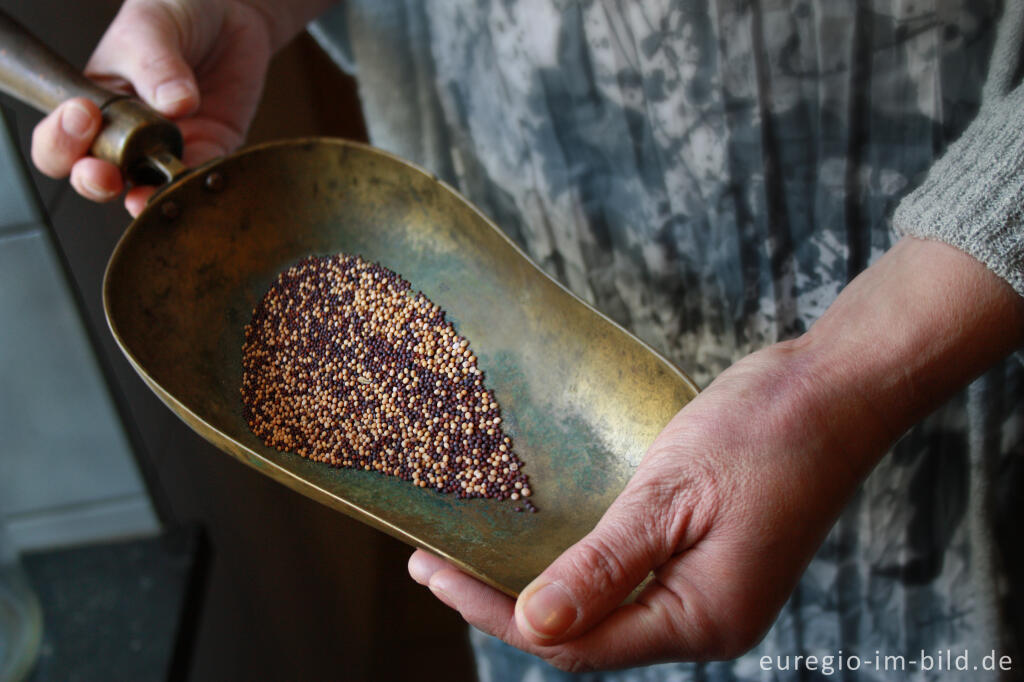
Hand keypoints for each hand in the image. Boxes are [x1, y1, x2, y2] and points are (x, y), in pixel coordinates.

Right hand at [30, 0, 278, 215]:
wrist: (230, 12)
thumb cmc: (176, 13)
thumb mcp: (153, 26)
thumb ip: (157, 64)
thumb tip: (176, 103)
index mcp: (93, 105)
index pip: (60, 141)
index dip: (62, 142)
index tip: (81, 117)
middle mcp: (125, 136)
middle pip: (96, 178)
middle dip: (94, 182)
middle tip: (104, 173)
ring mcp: (167, 149)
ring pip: (149, 190)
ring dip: (147, 198)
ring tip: (148, 195)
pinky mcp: (210, 151)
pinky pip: (203, 180)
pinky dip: (199, 185)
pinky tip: (198, 180)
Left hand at [408, 237, 1023, 671]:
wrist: (836, 390)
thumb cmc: (765, 433)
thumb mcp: (673, 497)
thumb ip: (605, 566)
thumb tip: (533, 623)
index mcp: (700, 618)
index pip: (574, 641)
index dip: (496, 612)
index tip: (434, 572)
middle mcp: (703, 619)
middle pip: (585, 632)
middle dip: (505, 601)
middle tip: (434, 561)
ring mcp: (709, 591)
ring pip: (604, 607)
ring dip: (537, 582)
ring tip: (472, 552)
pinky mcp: (708, 558)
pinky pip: (629, 578)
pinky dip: (578, 563)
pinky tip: (542, 535)